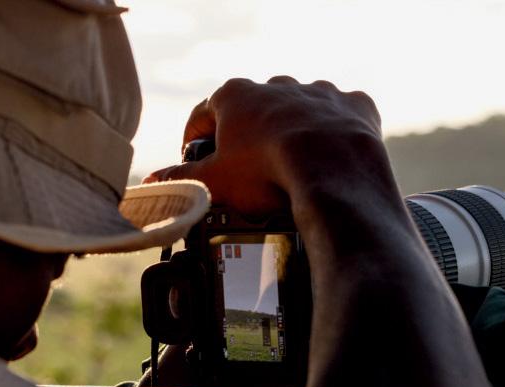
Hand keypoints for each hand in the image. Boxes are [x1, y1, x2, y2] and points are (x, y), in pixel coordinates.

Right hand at [145, 76, 394, 221]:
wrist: (333, 170)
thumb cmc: (267, 171)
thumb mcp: (215, 182)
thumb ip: (182, 179)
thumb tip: (152, 183)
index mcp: (235, 96)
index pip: (202, 114)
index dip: (194, 139)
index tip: (195, 157)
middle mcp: (276, 85)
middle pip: (251, 111)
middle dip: (246, 136)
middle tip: (245, 170)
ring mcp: (318, 92)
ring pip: (297, 111)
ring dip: (290, 132)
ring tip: (290, 167)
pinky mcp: (353, 105)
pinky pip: (339, 117)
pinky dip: (332, 134)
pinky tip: (328, 158)